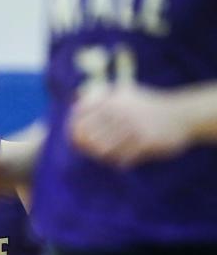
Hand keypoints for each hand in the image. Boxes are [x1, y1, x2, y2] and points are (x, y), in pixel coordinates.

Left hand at [70, 85, 189, 167]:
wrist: (182, 115)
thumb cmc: (149, 107)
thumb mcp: (126, 93)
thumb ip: (102, 95)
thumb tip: (76, 98)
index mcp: (111, 99)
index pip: (78, 116)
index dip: (73, 130)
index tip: (76, 139)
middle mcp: (119, 111)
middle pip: (87, 136)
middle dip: (87, 146)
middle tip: (92, 151)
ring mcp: (132, 126)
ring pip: (102, 150)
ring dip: (104, 155)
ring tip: (111, 154)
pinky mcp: (145, 141)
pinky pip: (121, 159)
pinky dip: (120, 161)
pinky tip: (125, 159)